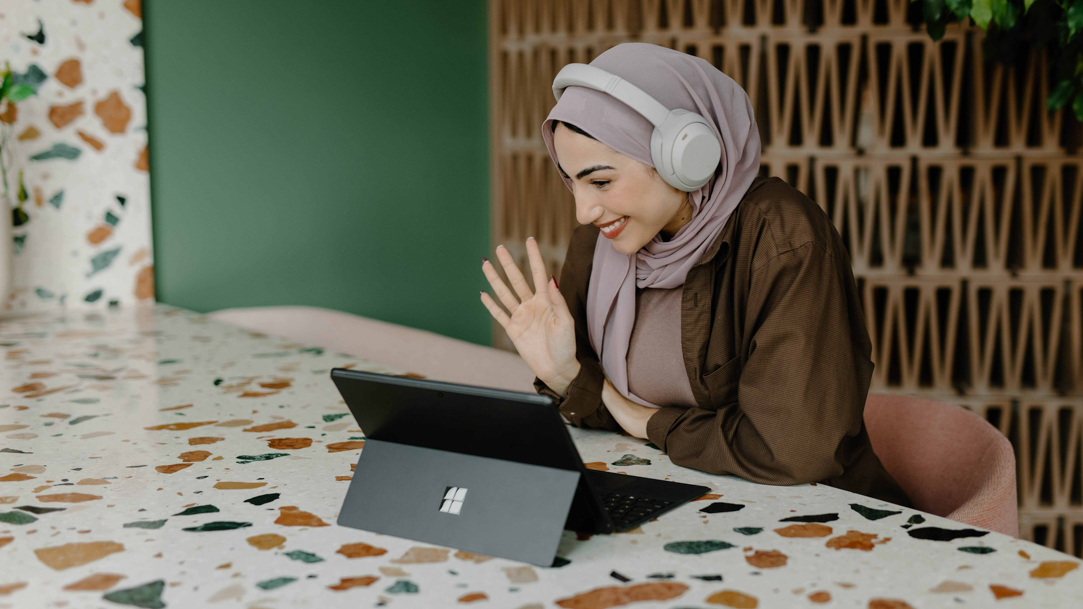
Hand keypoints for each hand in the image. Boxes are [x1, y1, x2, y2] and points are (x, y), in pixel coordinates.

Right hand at [480, 237, 579, 394]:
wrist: (557, 368)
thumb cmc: (566, 346)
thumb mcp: (565, 322)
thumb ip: (557, 301)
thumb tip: (551, 279)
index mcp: (547, 300)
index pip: (539, 273)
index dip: (534, 257)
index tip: (530, 241)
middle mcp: (532, 305)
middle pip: (517, 280)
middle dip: (509, 264)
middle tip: (500, 248)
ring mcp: (521, 316)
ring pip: (505, 294)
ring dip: (495, 279)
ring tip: (485, 264)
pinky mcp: (513, 330)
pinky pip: (500, 314)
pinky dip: (491, 305)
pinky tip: (483, 293)